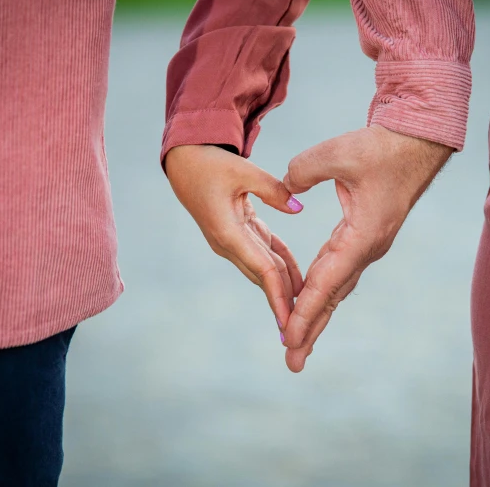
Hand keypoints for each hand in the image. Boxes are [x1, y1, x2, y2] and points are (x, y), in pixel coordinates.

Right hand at [165, 145, 304, 334]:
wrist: (184, 161)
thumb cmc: (210, 164)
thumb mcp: (243, 172)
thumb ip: (273, 190)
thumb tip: (298, 208)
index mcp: (228, 232)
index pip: (262, 269)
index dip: (280, 294)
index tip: (291, 319)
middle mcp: (228, 243)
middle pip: (264, 276)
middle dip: (282, 302)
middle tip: (302, 328)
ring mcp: (231, 240)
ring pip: (264, 267)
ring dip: (284, 286)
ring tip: (305, 309)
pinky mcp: (236, 232)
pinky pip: (264, 252)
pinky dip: (281, 264)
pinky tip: (298, 279)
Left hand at [281, 125, 451, 371]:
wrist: (415, 144)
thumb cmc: (383, 148)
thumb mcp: (339, 153)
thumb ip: (304, 170)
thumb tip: (286, 187)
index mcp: (362, 236)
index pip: (327, 281)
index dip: (305, 310)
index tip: (288, 337)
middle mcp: (366, 249)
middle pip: (332, 297)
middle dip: (311, 330)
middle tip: (292, 363)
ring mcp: (366, 246)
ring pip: (335, 288)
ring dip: (315, 316)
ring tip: (296, 345)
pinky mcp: (361, 237)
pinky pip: (336, 272)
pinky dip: (321, 292)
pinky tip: (307, 305)